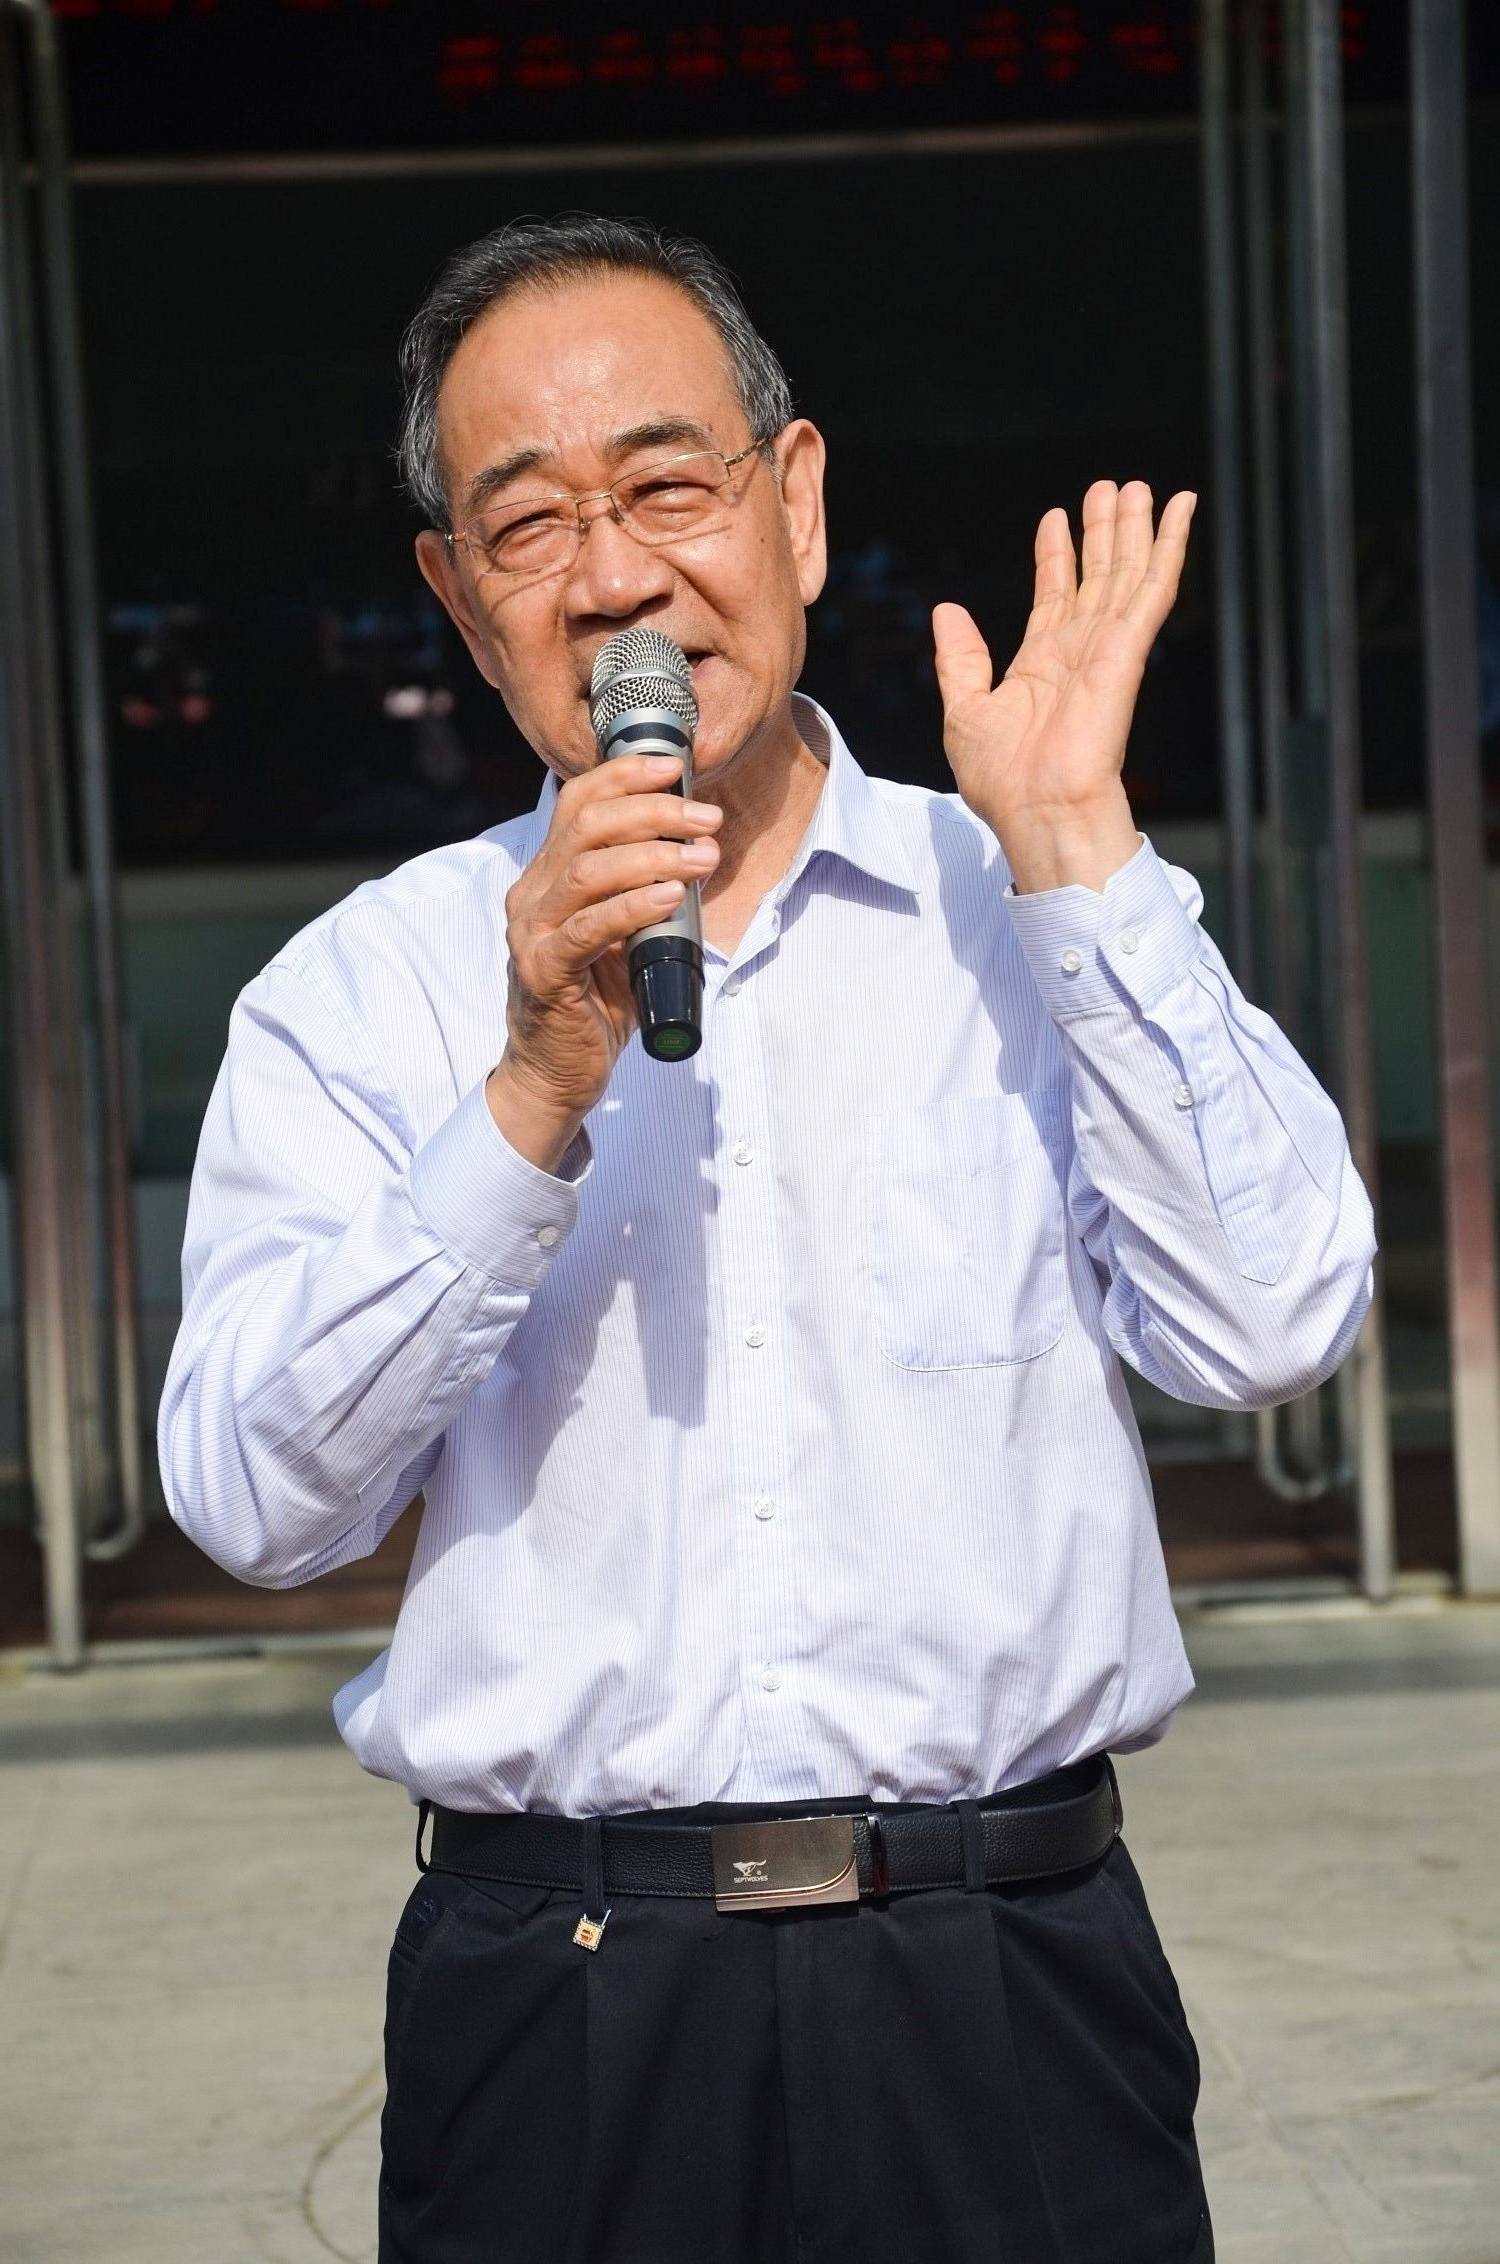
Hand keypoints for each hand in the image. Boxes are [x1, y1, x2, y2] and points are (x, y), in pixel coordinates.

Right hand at [486, 755, 721, 1170]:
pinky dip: (636, 905)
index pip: (576, 803)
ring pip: (589, 870)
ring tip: (703, 856)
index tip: (674, 767)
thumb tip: (694, 850)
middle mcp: (531, 896)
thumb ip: (640, 893)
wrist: (555, 1076)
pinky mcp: (545, 973)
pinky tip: (671, 896)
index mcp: (546, 879)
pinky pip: (592, 927)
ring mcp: (532, 934)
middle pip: (587, 826)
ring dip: (654, 855)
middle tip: (707, 818)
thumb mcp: (621, 936)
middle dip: (653, 812)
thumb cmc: (593, 1005)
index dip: (623, 776)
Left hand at [932, 480, 1195, 892]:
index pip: (1054, 595)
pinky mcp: (1128, 651)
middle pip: (1096, 576)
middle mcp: (1078, 651)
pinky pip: (1152, 588)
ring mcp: (1106, 649)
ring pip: (1126, 573)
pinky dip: (1167, 546)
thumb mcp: (963, 710)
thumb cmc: (1002, 780)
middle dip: (1102, 531)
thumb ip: (959, 658)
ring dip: (1135, 529)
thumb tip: (946, 611)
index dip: (1056, 555)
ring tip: (1139, 487)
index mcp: (1041, 664)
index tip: (1057, 517)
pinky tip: (1178, 511)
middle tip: (1109, 486)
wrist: (1036, 810)